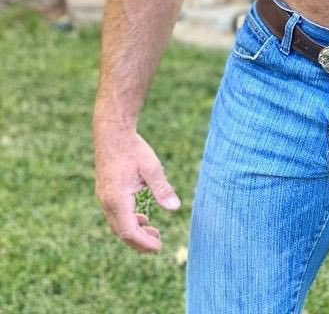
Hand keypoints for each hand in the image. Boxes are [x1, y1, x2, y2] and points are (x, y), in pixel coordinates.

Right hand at [94, 128, 179, 252]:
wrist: (112, 132)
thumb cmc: (133, 148)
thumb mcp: (152, 167)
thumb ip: (162, 189)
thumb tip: (175, 208)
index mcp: (117, 199)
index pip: (129, 231)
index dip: (143, 242)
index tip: (159, 247)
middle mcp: (107, 202)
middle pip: (121, 232)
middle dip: (139, 241)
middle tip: (158, 244)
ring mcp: (103, 198)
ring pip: (117, 224)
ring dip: (134, 231)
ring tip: (153, 231)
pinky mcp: (105, 192)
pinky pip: (115, 215)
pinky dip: (128, 220)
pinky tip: (142, 217)